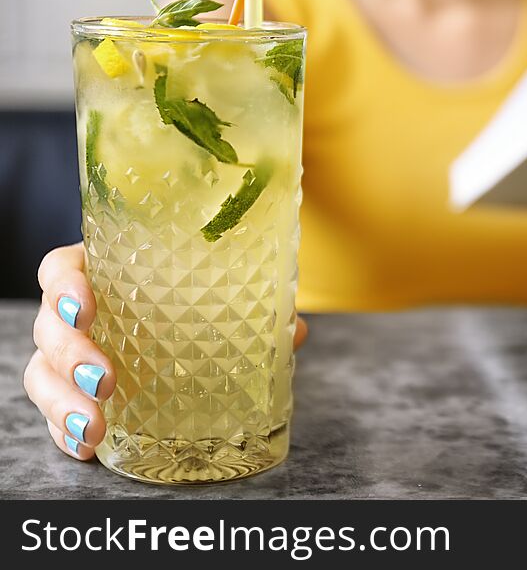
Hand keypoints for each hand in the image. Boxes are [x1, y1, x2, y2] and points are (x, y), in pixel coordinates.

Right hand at [23, 242, 308, 460]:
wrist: (195, 335)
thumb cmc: (200, 304)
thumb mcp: (226, 300)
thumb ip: (257, 309)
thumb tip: (295, 331)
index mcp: (109, 274)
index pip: (63, 268)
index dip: (66, 284)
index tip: (88, 305)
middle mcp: (83, 314)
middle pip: (50, 326)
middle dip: (69, 354)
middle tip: (108, 379)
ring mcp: (74, 356)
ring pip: (42, 374)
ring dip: (63, 401)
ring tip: (96, 424)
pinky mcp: (76, 396)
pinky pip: (57, 415)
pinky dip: (66, 432)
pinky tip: (87, 446)